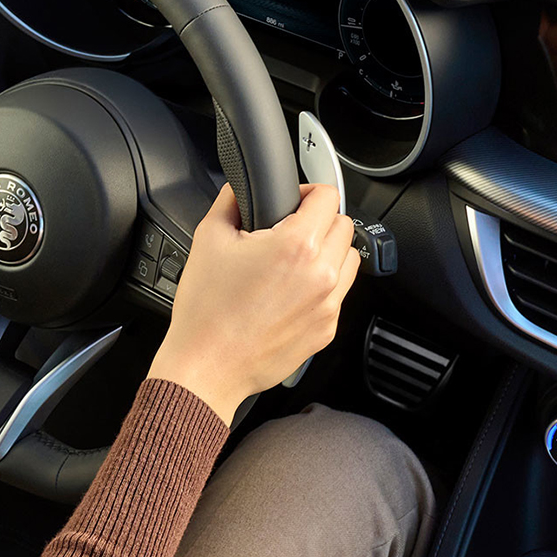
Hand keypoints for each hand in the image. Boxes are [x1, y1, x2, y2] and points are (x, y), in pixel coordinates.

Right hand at [147, 183, 358, 422]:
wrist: (207, 366)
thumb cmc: (206, 312)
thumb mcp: (208, 240)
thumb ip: (229, 202)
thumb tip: (239, 189)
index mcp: (296, 246)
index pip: (328, 197)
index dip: (307, 191)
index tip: (293, 200)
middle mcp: (321, 274)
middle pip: (344, 225)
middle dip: (319, 221)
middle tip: (290, 230)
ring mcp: (328, 305)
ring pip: (350, 259)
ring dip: (329, 251)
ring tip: (296, 260)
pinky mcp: (327, 329)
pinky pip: (339, 294)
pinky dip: (323, 286)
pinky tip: (292, 291)